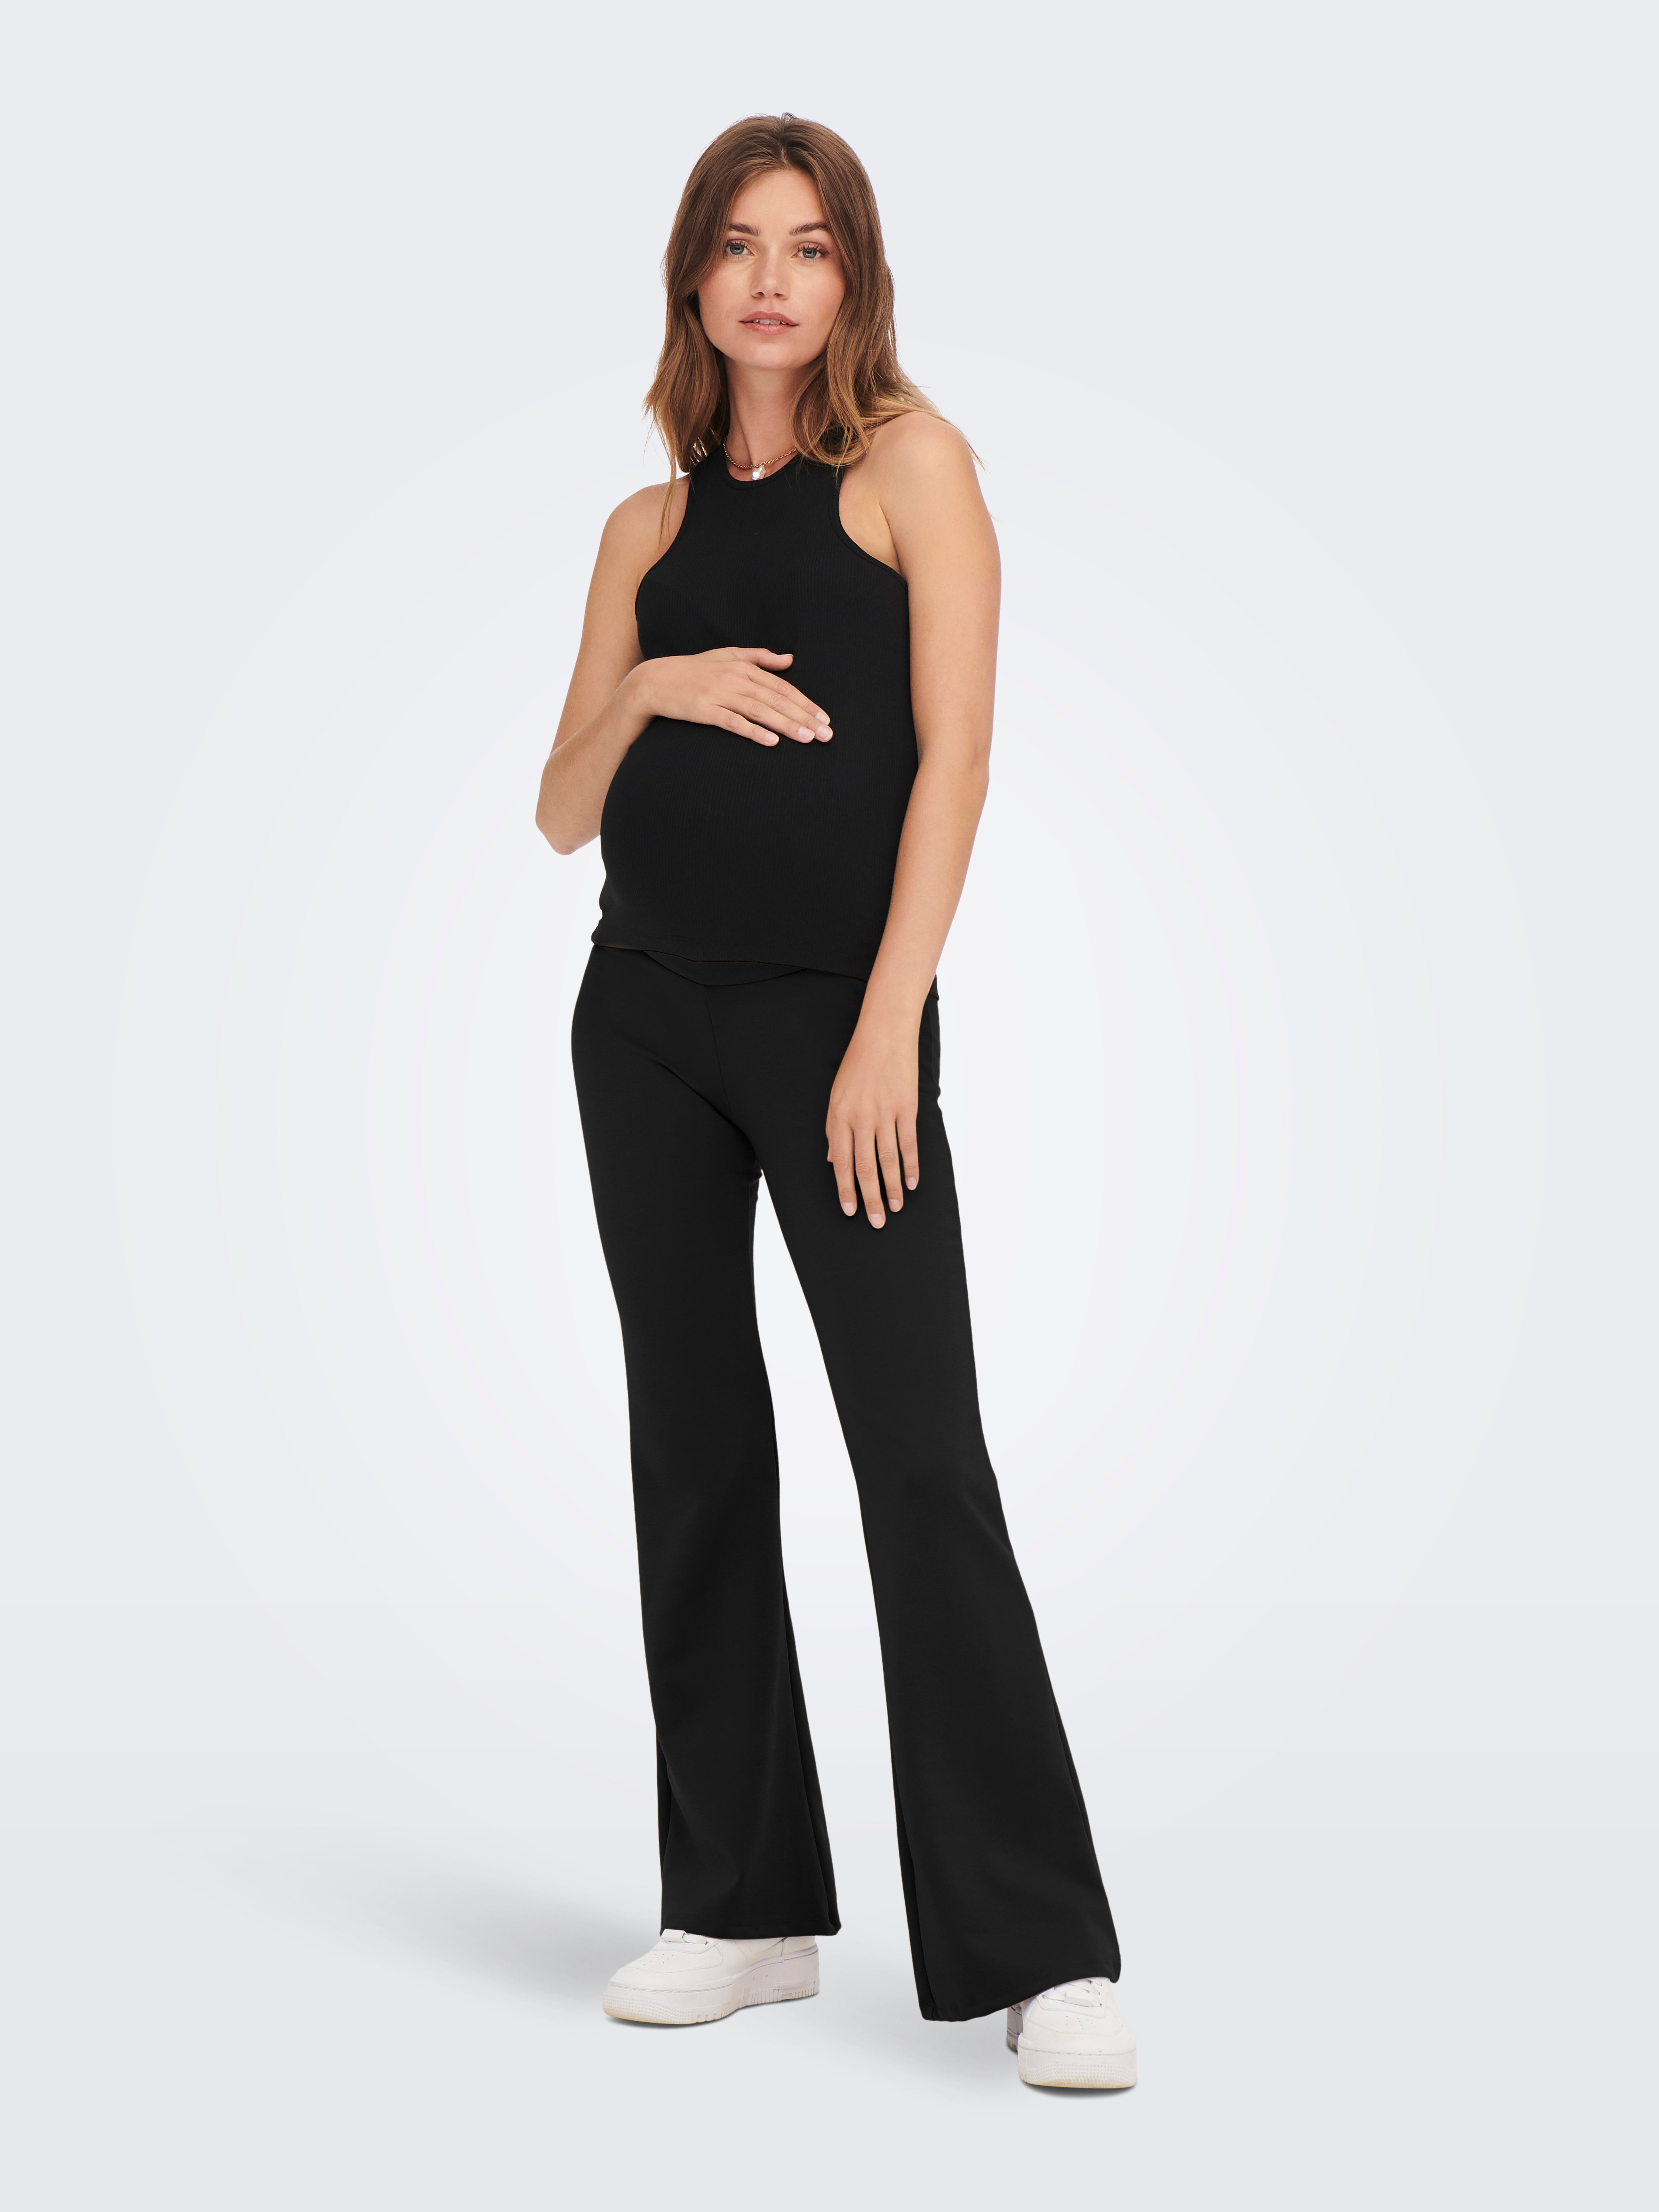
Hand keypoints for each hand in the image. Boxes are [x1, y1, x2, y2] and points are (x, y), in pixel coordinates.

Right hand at [630, 647, 832, 747]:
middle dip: (804, 717)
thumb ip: (759, 657)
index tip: (824, 718)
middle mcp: (734, 679)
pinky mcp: (704, 711)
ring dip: (786, 725)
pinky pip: (733, 723)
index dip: (805, 702)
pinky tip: (771, 742)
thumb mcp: (727, 656)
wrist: (654, 681)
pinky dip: (753, 732)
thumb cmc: (694, 670)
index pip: (781, 686)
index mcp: (743, 667)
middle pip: (776, 700)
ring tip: (808, 738)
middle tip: (826, 734)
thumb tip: (789, 659)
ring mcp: (719, 695)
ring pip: (760, 711)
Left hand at [826, 1012, 919, 1227]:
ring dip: (892, 1187)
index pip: (841, 1162)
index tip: (850, 1210)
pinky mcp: (907, 1107)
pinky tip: (912, 1182)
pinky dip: (911, 1165)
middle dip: (870, 1197)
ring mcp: (884, 1112)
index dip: (845, 1189)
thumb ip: (834, 1129)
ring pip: (888, 1159)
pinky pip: (908, 1143)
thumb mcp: (836, 1094)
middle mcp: (860, 1117)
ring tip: (895, 1207)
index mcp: (839, 1115)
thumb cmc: (857, 1063)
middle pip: (865, 1167)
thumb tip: (833, 1160)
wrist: (884, 1033)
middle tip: (876, 1221)